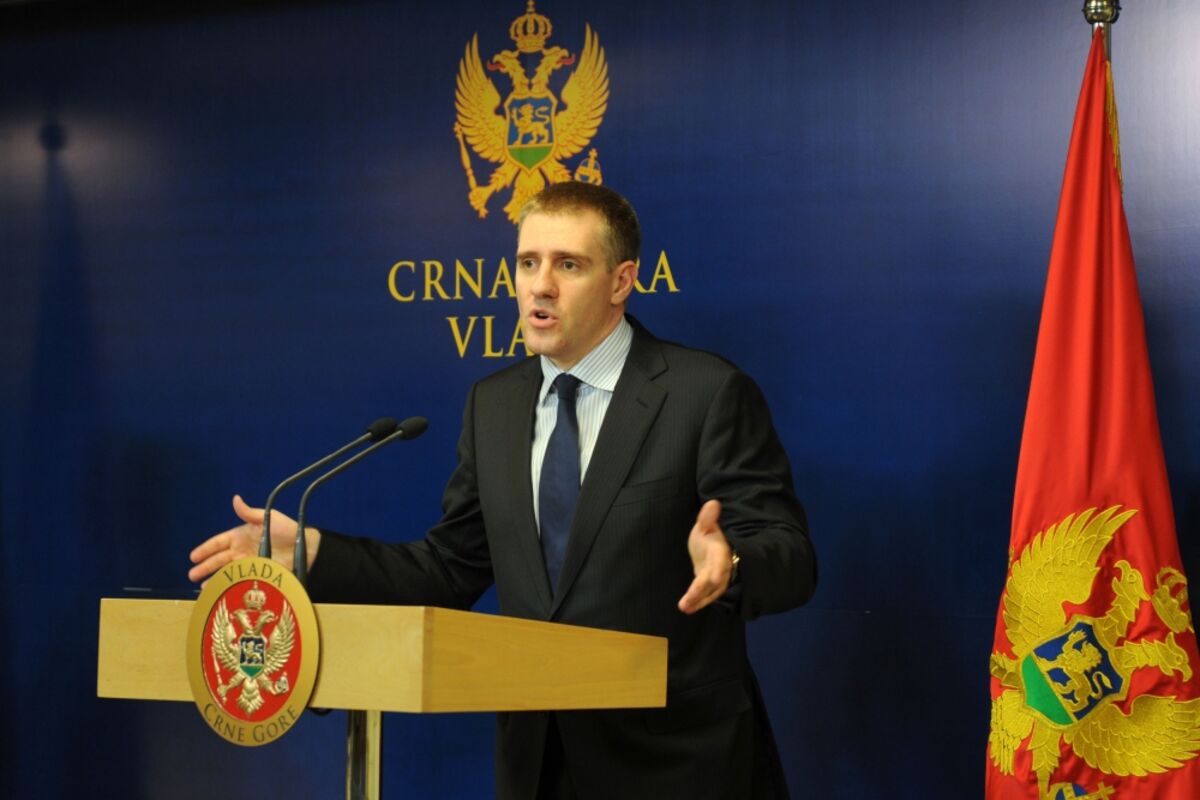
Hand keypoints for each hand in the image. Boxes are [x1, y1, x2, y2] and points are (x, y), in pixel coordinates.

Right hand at [187, 494, 319, 585]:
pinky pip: (240, 581)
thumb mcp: (267, 518)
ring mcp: (248, 564)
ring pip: (227, 572)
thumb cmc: (286, 529)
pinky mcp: (257, 575)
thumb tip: (235, 499)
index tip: (193, 557)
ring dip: (215, 579)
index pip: (219, 542)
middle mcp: (241, 551)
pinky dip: (230, 586)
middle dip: (205, 567)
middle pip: (219, 559)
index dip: (206, 549)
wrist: (304, 547)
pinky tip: (221, 592)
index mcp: (240, 536)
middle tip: (192, 575)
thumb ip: (249, 513)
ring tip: (203, 588)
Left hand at [677, 499, 733, 614]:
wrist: (713, 549)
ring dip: (698, 600)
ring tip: (684, 607)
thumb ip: (707, 518)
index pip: (720, 561)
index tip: (714, 578)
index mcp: (720, 551)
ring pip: (710, 592)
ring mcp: (717, 579)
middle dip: (704, 589)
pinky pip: (705, 596)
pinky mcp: (710, 588)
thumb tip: (712, 503)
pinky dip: (696, 603)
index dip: (718, 569)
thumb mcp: (706, 525)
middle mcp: (722, 567)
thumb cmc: (709, 536)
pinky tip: (685, 608)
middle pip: (715, 580)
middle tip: (693, 595)